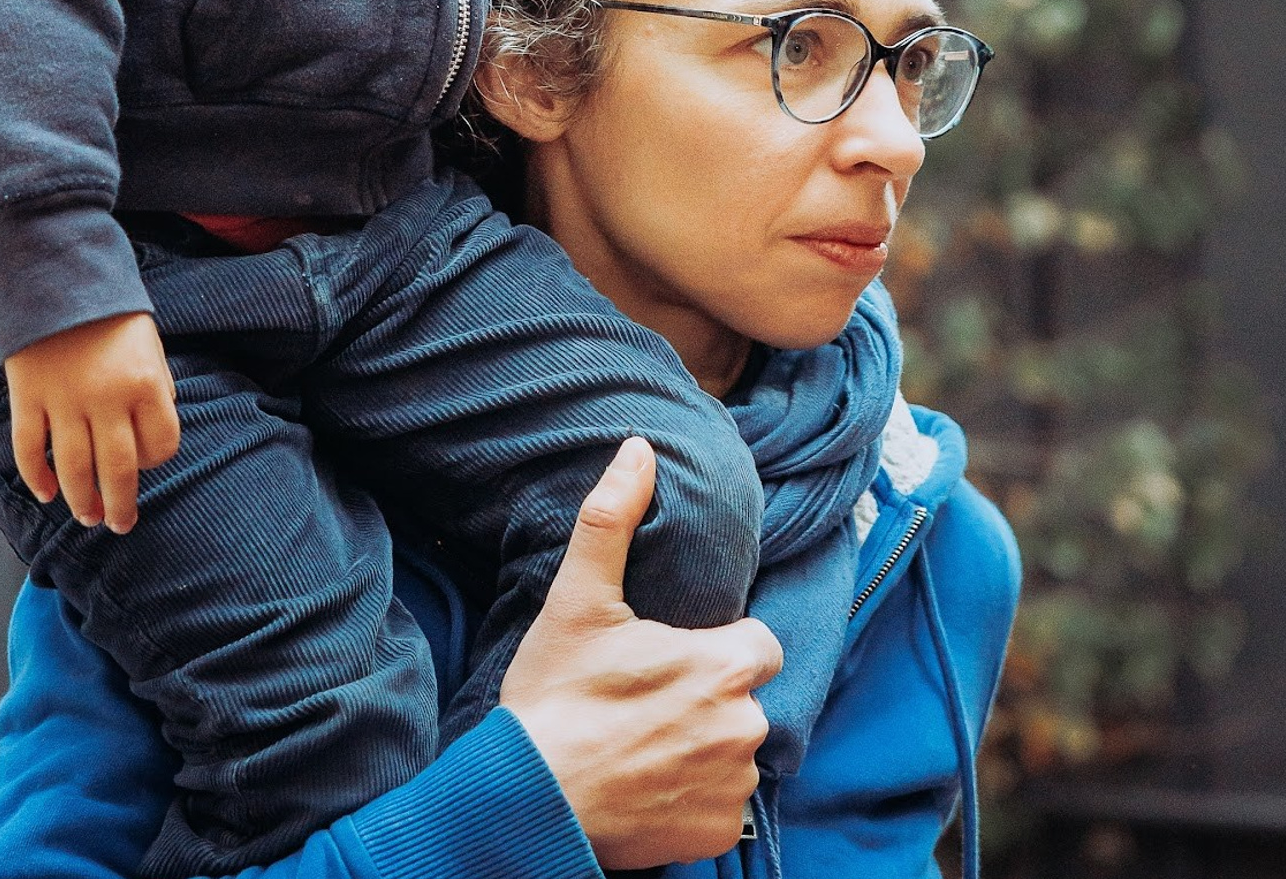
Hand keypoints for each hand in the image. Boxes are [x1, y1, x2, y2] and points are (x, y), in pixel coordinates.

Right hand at [4, 313, 179, 533]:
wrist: (58, 275)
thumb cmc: (112, 313)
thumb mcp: (150, 345)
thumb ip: (155, 390)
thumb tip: (151, 438)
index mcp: (145, 383)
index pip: (161, 445)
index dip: (155, 460)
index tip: (146, 461)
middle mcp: (106, 398)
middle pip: (118, 470)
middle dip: (120, 505)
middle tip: (120, 524)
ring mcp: (63, 401)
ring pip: (74, 469)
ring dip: (82, 501)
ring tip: (88, 517)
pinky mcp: (27, 398)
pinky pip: (30, 450)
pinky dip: (38, 477)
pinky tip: (49, 493)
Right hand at [500, 437, 781, 868]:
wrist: (528, 802)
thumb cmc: (555, 698)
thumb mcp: (578, 600)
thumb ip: (613, 519)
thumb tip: (638, 449)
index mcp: (725, 666)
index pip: (757, 643)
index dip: (719, 644)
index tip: (674, 654)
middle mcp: (744, 728)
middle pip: (743, 697)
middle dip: (707, 695)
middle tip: (648, 699)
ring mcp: (733, 789)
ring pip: (733, 751)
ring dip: (702, 746)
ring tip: (642, 742)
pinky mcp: (716, 835)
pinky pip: (721, 806)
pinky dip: (692, 798)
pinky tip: (647, 785)